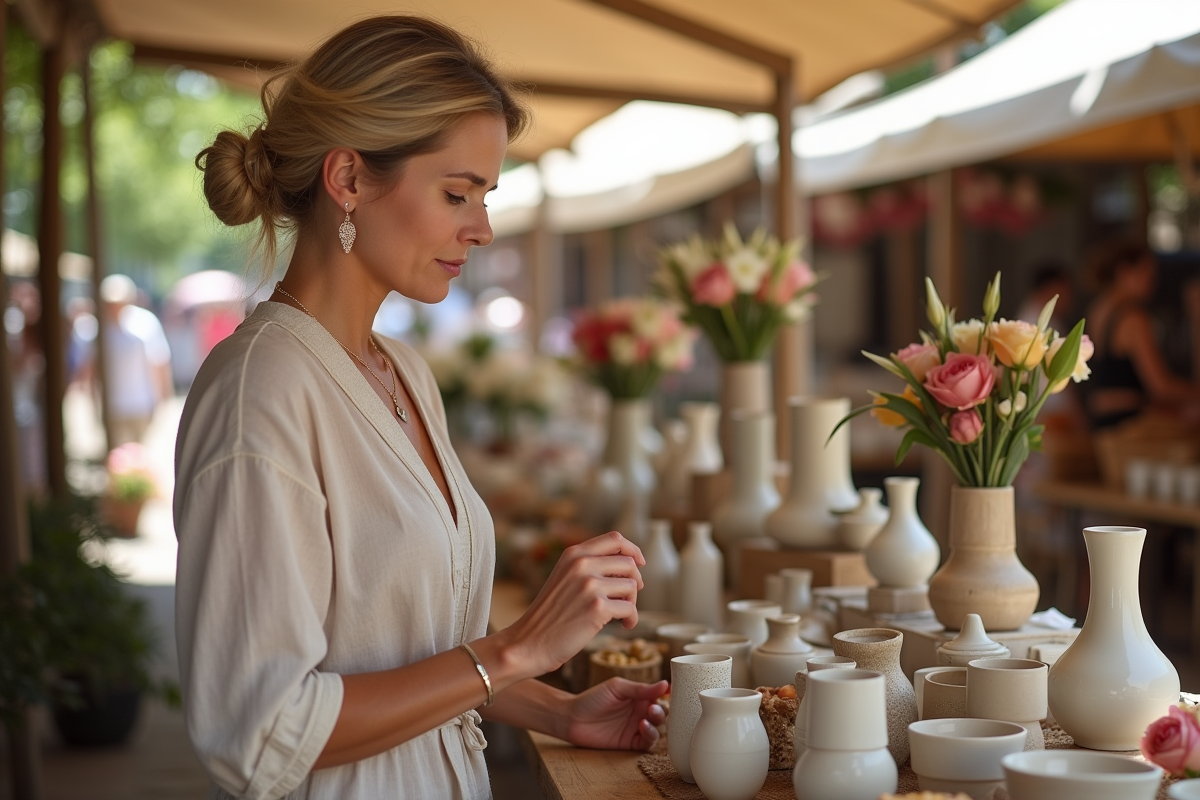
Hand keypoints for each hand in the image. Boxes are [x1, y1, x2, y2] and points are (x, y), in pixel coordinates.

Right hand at [504, 532, 644, 677]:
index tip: (639, 563)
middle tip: (628, 598)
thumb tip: (630, 565)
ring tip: (620, 615)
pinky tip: (623, 626)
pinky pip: (630, 608)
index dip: (632, 550)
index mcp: (574, 554)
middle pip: (629, 563)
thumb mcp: (565, 578)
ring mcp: (589, 585)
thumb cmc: (551, 614)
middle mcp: (582, 564)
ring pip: (632, 586)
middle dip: (635, 582)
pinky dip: (631, 619)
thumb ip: (589, 566)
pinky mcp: (597, 608)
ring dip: (631, 602)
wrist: (530, 642)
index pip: (615, 539)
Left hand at [564, 678, 667, 750]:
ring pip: (658, 728)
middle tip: (652, 707)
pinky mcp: (631, 742)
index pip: (659, 695)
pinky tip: (642, 726)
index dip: (668, 694)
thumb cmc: (592, 698)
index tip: (672, 692)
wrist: (572, 718)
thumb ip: (641, 688)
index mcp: (639, 696)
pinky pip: (648, 742)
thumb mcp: (617, 688)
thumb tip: (665, 684)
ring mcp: (636, 727)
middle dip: (662, 710)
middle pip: (662, 712)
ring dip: (657, 722)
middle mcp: (640, 711)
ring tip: (647, 716)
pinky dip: (650, 735)